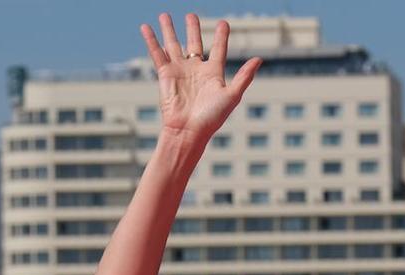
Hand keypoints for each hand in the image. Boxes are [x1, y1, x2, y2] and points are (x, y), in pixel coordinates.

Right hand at [139, 13, 261, 142]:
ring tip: (165, 15)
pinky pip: (157, 53)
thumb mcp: (232, 95)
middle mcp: (196, 70)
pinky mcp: (165, 74)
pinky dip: (151, 40)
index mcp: (214, 74)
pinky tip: (146, 27)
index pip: (219, 49)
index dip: (221, 36)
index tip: (223, 23)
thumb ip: (244, 76)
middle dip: (192, 29)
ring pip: (174, 44)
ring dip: (169, 30)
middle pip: (194, 43)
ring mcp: (180, 71)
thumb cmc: (212, 117)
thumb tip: (258, 59)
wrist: (188, 130)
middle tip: (191, 15)